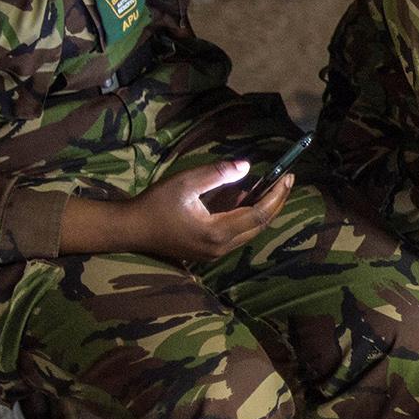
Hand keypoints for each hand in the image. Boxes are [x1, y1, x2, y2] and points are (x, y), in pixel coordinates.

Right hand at [62, 158, 292, 260]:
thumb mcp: (185, 183)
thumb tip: (246, 166)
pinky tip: (249, 197)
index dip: (276, 195)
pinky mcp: (209, 250)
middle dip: (276, 201)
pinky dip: (247, 215)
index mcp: (217, 233)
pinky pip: (237, 233)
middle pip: (259, 225)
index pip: (258, 215)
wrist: (130, 229)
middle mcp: (220, 247)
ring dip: (263, 209)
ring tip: (274, 186)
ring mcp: (215, 252)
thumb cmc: (154, 204)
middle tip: (287, 179)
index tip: (288, 176)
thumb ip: (217, 174)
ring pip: (250, 231)